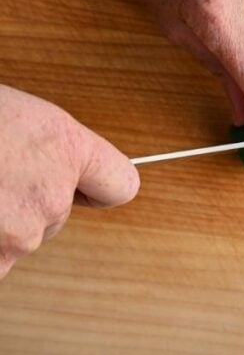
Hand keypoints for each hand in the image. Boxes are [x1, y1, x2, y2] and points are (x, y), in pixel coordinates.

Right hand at [0, 85, 138, 278]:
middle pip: (54, 215)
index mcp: (66, 147)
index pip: (119, 183)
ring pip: (16, 239)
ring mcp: (20, 234)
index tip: (82, 188)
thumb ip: (38, 149)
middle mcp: (53, 195)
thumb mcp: (11, 115)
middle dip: (20, 200)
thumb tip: (36, 166)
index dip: (95, 187)